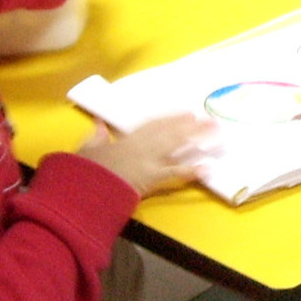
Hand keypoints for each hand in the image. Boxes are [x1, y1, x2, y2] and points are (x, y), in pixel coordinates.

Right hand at [77, 113, 216, 196]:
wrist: (84, 188)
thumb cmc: (84, 169)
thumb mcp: (86, 150)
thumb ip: (96, 137)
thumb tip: (98, 124)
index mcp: (127, 139)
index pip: (154, 125)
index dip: (172, 118)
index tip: (187, 112)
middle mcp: (142, 146)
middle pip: (171, 132)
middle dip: (191, 125)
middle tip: (211, 119)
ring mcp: (149, 161)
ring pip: (177, 146)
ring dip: (198, 138)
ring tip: (217, 133)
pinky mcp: (151, 178)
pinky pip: (174, 173)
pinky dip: (191, 171)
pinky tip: (207, 168)